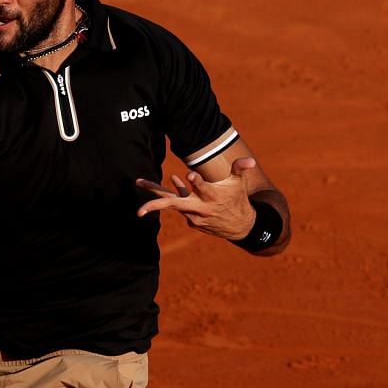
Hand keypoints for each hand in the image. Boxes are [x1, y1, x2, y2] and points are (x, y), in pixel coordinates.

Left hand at [135, 156, 259, 239]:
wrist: (240, 226)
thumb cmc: (238, 199)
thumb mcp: (239, 184)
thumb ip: (240, 169)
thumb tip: (249, 160)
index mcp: (212, 196)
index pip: (202, 188)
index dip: (196, 182)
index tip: (188, 175)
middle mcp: (200, 207)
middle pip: (173, 205)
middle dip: (154, 205)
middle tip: (138, 211)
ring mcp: (193, 215)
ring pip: (172, 202)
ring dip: (157, 193)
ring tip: (139, 181)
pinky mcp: (192, 220)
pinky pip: (179, 205)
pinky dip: (176, 194)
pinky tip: (173, 182)